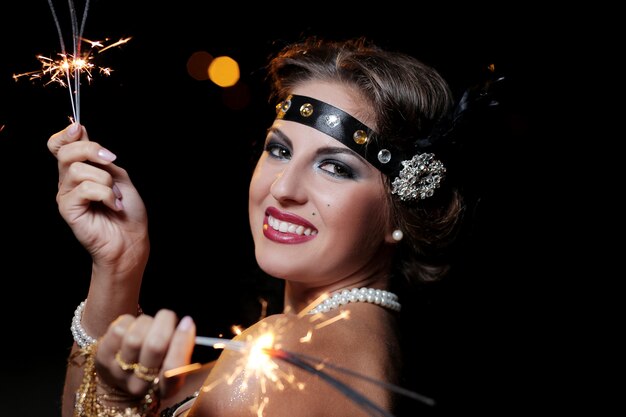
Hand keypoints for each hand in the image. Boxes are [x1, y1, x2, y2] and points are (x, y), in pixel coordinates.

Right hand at [47, 123, 148, 268]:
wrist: (132, 239)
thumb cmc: (127, 210)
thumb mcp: (119, 176)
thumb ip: (101, 158)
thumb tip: (83, 134)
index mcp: (80, 170)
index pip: (60, 146)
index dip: (65, 134)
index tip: (79, 128)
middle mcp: (68, 181)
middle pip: (66, 152)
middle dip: (91, 150)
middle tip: (111, 160)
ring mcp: (66, 195)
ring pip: (79, 170)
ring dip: (106, 181)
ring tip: (116, 196)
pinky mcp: (68, 209)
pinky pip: (85, 189)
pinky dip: (107, 195)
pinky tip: (114, 206)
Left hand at [96, 309, 195, 399]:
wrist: (120, 376)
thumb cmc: (153, 364)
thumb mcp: (172, 363)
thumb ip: (182, 348)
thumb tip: (187, 324)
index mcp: (164, 389)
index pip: (174, 369)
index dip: (182, 343)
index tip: (188, 322)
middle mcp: (140, 385)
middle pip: (155, 346)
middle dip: (165, 323)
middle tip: (168, 316)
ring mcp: (118, 372)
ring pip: (135, 336)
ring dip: (146, 322)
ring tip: (148, 324)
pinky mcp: (102, 358)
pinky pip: (119, 329)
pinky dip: (129, 321)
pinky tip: (133, 327)